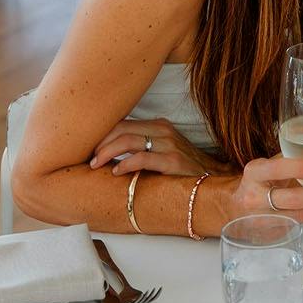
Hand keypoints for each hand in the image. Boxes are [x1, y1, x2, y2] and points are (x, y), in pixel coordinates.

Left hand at [90, 118, 228, 177]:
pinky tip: (116, 172)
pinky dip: (125, 164)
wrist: (214, 179)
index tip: (88, 148)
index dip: (102, 134)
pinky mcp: (174, 160)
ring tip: (96, 165)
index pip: (123, 123)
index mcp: (158, 125)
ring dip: (107, 152)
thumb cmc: (183, 169)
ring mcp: (169, 144)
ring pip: (128, 140)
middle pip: (122, 128)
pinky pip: (143, 158)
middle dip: (100, 142)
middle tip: (88, 158)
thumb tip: (107, 154)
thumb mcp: (161, 151)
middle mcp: (163, 130)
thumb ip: (140, 147)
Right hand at [229, 155, 302, 223]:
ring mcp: (262, 219)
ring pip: (297, 215)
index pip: (277, 169)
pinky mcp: (271, 233)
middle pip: (291, 199)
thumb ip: (287, 157)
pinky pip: (297, 224)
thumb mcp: (265, 166)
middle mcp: (255, 197)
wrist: (234, 209)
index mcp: (254, 174)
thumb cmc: (257, 183)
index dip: (300, 168)